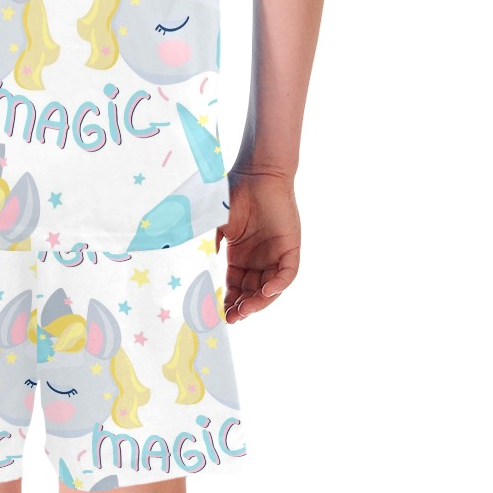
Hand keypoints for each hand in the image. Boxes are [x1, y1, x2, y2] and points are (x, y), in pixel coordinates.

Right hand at [215, 168, 300, 323]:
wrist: (256, 173)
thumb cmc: (233, 194)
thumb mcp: (216, 224)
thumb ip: (210, 245)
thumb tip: (202, 263)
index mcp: (240, 255)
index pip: (235, 287)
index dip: (229, 301)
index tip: (220, 314)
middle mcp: (258, 259)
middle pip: (251, 292)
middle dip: (242, 308)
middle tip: (232, 319)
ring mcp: (275, 254)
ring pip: (270, 288)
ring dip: (259, 302)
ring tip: (245, 311)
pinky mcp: (291, 248)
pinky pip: (288, 274)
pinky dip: (278, 285)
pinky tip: (266, 292)